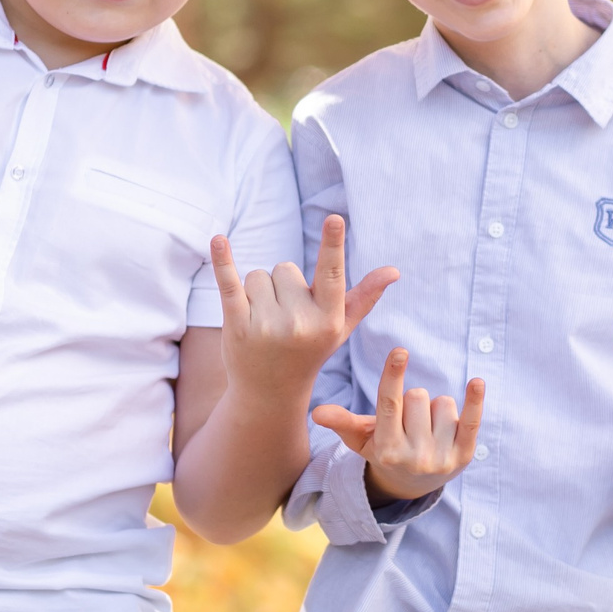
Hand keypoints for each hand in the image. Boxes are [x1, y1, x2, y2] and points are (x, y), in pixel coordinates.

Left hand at [211, 214, 397, 401]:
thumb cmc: (309, 352)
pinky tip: (218, 240)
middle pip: (286, 269)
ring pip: (260, 276)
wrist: (269, 393)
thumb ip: (364, 297)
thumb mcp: (340, 328)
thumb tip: (394, 270)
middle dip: (283, 286)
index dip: (332, 243)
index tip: (334, 218)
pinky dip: (223, 261)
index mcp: (327, 320)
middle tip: (284, 319)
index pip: (331, 274)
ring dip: (258, 292)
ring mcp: (266, 325)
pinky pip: (230, 284)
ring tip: (264, 321)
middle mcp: (299, 323)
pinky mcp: (237, 325)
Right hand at [313, 348, 484, 504]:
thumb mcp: (361, 439)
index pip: (390, 404)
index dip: (394, 375)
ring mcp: (441, 458)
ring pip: (443, 403)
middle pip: (419, 396)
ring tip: (428, 430)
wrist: (413, 485)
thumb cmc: (384, 450)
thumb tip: (317, 412)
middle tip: (410, 422)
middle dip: (415, 400)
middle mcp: (414, 456)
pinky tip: (476, 382)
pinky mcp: (464, 456)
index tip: (400, 351)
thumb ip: (342, 423)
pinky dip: (474, 401)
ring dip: (437, 410)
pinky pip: (471, 421)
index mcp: (386, 448)